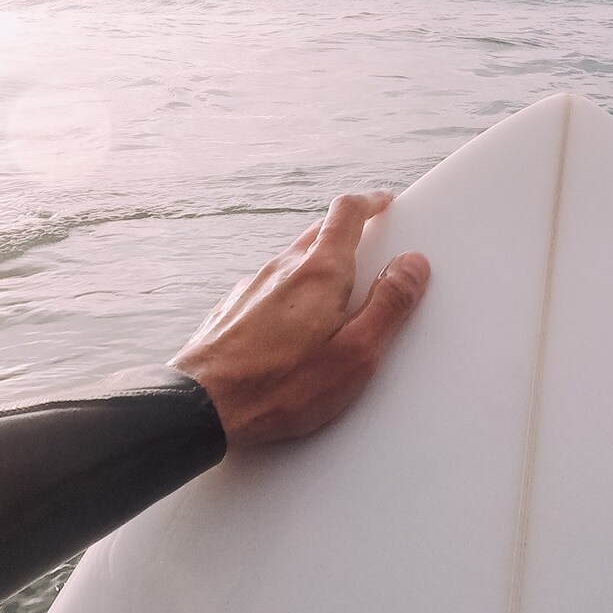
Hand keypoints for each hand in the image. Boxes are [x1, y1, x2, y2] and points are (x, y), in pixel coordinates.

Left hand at [174, 191, 429, 446]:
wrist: (200, 409)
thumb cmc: (282, 387)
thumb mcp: (356, 353)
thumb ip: (389, 305)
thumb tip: (412, 264)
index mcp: (319, 271)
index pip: (347, 213)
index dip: (370, 203)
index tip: (383, 204)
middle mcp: (282, 267)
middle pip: (319, 234)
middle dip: (348, 238)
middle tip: (369, 257)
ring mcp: (252, 287)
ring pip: (293, 262)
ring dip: (318, 271)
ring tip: (334, 306)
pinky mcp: (232, 309)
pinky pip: (271, 290)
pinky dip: (291, 297)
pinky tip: (293, 332)